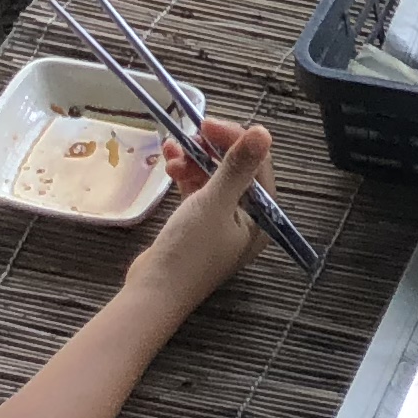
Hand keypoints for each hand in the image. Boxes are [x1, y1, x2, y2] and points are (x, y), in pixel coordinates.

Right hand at [125, 117, 271, 310]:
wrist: (153, 293)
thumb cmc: (189, 251)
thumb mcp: (215, 203)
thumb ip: (238, 166)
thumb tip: (264, 131)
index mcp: (262, 218)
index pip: (258, 165)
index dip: (235, 139)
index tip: (207, 124)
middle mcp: (247, 219)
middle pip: (236, 169)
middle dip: (211, 149)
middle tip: (189, 137)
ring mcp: (221, 222)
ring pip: (213, 177)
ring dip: (194, 160)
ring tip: (172, 155)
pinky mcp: (198, 225)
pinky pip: (197, 190)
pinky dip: (185, 175)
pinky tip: (169, 163)